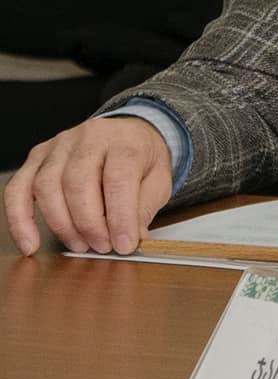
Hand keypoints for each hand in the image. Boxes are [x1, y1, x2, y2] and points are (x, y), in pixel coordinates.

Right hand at [4, 118, 174, 256]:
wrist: (128, 132)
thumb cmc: (141, 158)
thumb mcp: (159, 178)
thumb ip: (146, 206)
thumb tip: (132, 237)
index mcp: (125, 140)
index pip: (118, 179)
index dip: (120, 217)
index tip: (124, 245)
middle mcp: (89, 137)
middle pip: (78, 183)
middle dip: (89, 224)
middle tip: (103, 246)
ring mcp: (59, 145)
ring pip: (46, 186)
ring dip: (61, 225)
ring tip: (81, 245)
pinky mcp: (37, 157)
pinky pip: (17, 189)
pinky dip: (19, 220)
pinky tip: (31, 243)